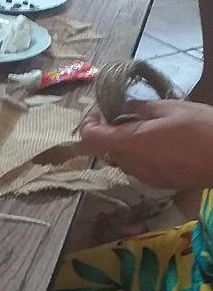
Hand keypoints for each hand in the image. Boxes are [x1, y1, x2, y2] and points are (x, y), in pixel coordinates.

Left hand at [80, 98, 212, 188]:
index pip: (89, 137)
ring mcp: (143, 177)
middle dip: (108, 129)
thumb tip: (122, 107)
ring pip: (121, 158)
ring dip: (124, 141)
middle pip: (104, 148)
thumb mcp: (169, 108)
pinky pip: (137, 166)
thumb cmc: (200, 128)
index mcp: (129, 144)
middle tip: (124, 111)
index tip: (102, 108)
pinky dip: (138, 152)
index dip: (89, 120)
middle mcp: (130, 165)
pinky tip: (159, 140)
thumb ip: (139, 108)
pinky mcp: (156, 183)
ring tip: (145, 124)